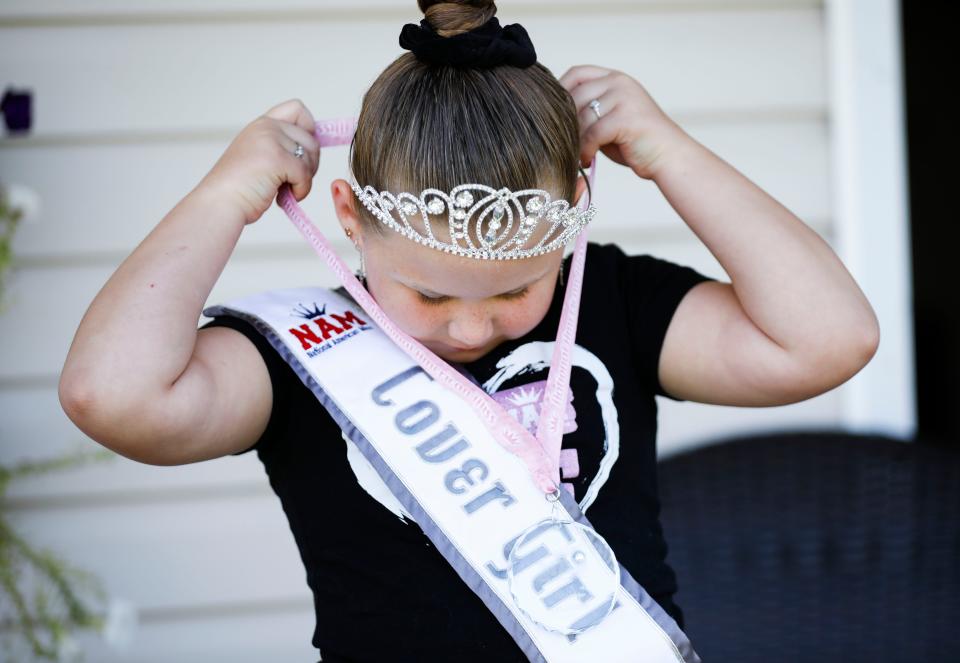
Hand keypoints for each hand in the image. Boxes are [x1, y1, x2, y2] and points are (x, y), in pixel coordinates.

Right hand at [199, 99, 320, 224]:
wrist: (220, 202)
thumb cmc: (238, 188)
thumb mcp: (259, 156)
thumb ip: (280, 147)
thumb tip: (312, 150)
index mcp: (262, 124)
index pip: (297, 109)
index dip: (308, 131)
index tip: (301, 152)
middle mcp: (266, 126)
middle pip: (311, 139)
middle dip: (309, 164)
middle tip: (292, 180)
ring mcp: (271, 140)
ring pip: (310, 157)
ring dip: (304, 179)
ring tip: (283, 189)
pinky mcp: (277, 158)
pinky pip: (305, 174)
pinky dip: (300, 190)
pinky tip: (281, 196)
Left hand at [560, 65, 688, 180]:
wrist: (669, 156)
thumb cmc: (635, 141)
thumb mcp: (608, 117)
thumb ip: (587, 110)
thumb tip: (553, 114)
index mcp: (614, 78)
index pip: (577, 73)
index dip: (559, 92)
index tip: (552, 116)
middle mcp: (619, 82)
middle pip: (575, 96)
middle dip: (566, 123)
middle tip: (565, 143)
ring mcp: (624, 97)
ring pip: (582, 117)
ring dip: (575, 140)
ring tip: (578, 155)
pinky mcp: (627, 118)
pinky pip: (593, 134)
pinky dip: (586, 150)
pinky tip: (587, 160)